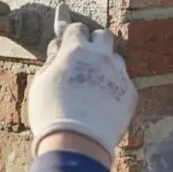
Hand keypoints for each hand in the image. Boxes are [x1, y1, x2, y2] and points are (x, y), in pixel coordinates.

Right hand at [28, 22, 136, 156]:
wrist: (77, 142)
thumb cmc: (51, 112)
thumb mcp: (41, 83)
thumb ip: (52, 60)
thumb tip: (57, 47)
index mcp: (76, 50)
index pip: (77, 29)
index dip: (72, 35)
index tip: (69, 42)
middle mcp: (101, 57)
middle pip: (103, 36)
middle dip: (94, 42)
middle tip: (84, 57)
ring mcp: (119, 74)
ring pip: (115, 59)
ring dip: (106, 65)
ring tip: (93, 85)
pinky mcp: (130, 93)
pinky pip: (123, 82)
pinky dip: (114, 88)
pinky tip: (103, 103)